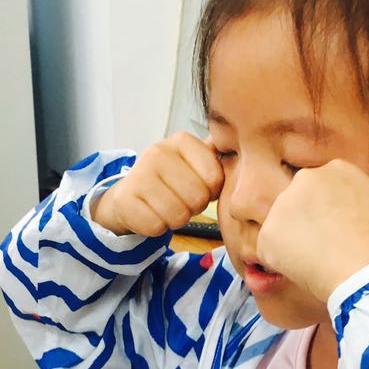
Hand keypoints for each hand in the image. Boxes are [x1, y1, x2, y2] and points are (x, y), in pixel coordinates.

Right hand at [92, 133, 223, 236]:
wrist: (129, 195)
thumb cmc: (170, 181)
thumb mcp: (194, 163)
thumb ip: (216, 157)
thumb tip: (244, 149)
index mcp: (182, 141)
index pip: (214, 179)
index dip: (210, 193)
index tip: (197, 187)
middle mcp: (158, 151)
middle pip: (197, 199)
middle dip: (192, 207)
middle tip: (179, 199)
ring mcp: (139, 174)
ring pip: (178, 215)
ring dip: (175, 219)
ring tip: (165, 206)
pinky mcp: (124, 199)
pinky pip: (156, 227)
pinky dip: (157, 227)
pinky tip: (150, 213)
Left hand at [256, 133, 368, 301]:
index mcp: (333, 168)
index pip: (322, 194)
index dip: (334, 218)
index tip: (348, 233)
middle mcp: (303, 179)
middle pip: (300, 208)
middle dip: (312, 227)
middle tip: (336, 248)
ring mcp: (283, 206)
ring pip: (284, 228)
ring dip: (296, 244)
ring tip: (323, 259)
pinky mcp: (268, 235)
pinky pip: (270, 250)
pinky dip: (283, 262)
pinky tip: (307, 268)